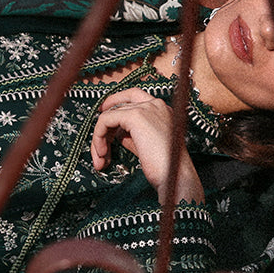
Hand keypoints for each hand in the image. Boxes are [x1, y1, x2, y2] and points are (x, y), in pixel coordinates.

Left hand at [90, 88, 204, 205]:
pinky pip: (106, 120)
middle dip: (104, 128)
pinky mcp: (135, 116)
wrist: (174, 176)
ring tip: (101, 158)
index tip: (102, 112)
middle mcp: (155, 104)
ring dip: (99, 137)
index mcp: (161, 109)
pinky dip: (99, 137)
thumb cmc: (164, 166)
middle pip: (118, 106)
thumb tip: (114, 132)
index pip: (133, 96)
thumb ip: (131, 133)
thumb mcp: (144, 144)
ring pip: (109, 115)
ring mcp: (146, 108)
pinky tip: (103, 153)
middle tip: (99, 149)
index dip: (115, 101)